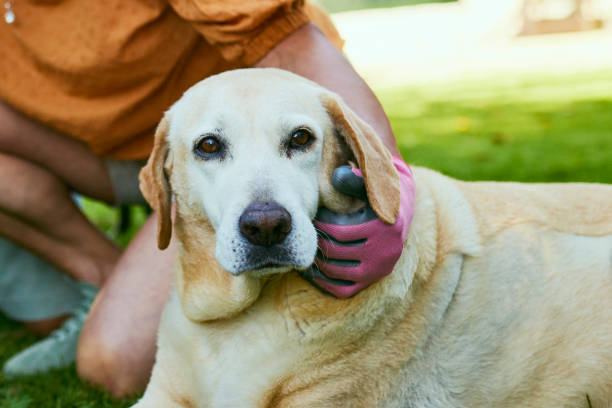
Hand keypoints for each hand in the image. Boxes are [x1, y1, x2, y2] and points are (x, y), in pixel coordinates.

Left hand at [301, 156, 415, 297]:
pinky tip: (314, 271)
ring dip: (317, 263)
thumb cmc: (378, 194)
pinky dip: (326, 283)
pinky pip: (344, 289)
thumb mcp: (371, 183)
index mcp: (385, 227)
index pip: (342, 232)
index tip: (313, 219)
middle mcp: (385, 251)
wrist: (400, 211)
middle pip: (338, 253)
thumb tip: (336, 176)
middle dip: (318, 244)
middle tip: (306, 236)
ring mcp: (379, 269)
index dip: (322, 227)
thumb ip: (354, 180)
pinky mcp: (373, 280)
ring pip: (338, 273)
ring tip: (306, 251)